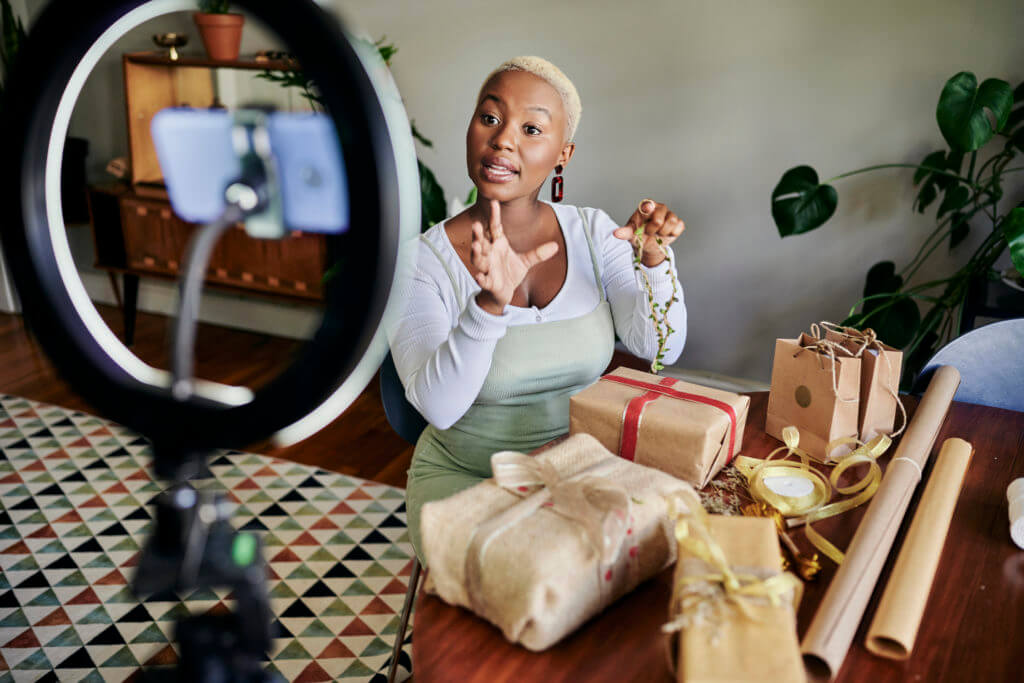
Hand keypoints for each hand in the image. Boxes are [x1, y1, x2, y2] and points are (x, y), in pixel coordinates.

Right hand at [471, 199, 558, 313]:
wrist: (503, 293)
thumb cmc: (509, 274)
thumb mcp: (526, 262)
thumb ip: (538, 253)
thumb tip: (555, 246)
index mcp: (498, 245)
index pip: (494, 228)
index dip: (494, 216)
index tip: (494, 203)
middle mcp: (490, 255)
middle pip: (481, 242)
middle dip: (478, 234)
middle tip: (476, 224)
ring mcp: (487, 269)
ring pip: (479, 259)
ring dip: (476, 252)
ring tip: (477, 246)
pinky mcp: (488, 283)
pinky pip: (483, 280)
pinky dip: (481, 278)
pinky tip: (479, 276)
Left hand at [612, 199, 684, 266]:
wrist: (648, 245)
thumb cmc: (638, 234)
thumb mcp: (630, 234)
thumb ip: (624, 233)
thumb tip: (616, 234)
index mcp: (646, 207)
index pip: (648, 204)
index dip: (648, 206)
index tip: (647, 208)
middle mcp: (659, 208)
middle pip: (659, 218)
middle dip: (653, 229)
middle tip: (648, 232)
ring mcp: (669, 214)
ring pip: (671, 222)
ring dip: (663, 233)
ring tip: (657, 234)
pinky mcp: (678, 222)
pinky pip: (678, 227)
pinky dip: (672, 234)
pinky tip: (665, 235)